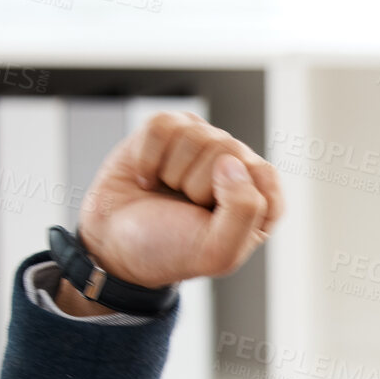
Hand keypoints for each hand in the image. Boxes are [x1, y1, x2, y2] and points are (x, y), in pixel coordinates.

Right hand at [74, 111, 284, 292]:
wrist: (115, 245)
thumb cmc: (170, 249)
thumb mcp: (217, 251)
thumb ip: (244, 211)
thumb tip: (231, 161)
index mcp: (261, 201)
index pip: (264, 174)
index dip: (234, 195)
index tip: (213, 218)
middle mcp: (238, 168)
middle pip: (226, 149)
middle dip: (196, 186)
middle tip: (186, 207)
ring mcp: (204, 146)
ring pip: (193, 135)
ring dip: (171, 173)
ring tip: (168, 192)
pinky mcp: (170, 131)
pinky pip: (161, 126)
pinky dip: (146, 158)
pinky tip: (148, 179)